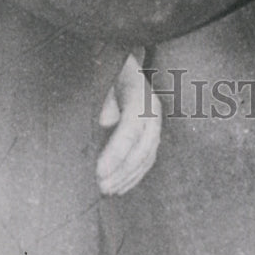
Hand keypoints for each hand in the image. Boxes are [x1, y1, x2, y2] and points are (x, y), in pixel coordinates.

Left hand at [96, 52, 161, 195]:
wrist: (124, 64)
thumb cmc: (108, 72)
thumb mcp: (102, 78)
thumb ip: (103, 98)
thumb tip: (105, 121)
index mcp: (140, 93)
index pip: (131, 128)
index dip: (116, 152)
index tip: (99, 171)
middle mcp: (152, 110)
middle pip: (142, 147)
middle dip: (122, 170)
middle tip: (101, 186)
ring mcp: (155, 122)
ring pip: (147, 156)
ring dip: (128, 177)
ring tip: (108, 190)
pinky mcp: (153, 133)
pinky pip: (148, 158)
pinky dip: (135, 175)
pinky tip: (120, 187)